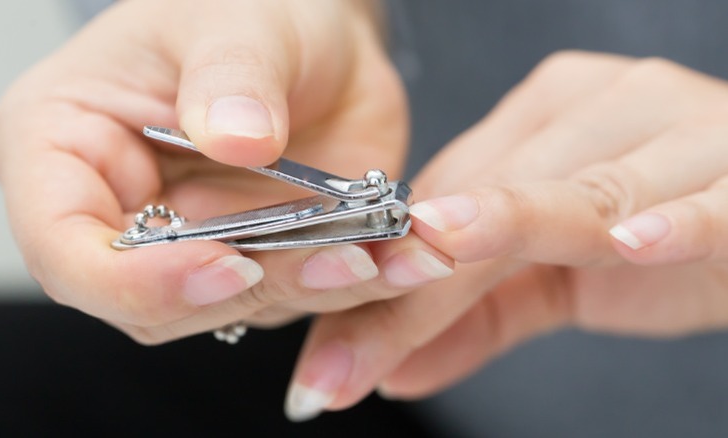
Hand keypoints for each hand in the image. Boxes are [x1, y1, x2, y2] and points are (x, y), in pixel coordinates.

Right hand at [0, 0, 450, 343]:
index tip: (224, 264)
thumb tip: (236, 138)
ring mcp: (190, 246)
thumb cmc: (244, 8)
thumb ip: (230, 75)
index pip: (65, 250)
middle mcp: (120, 212)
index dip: (134, 280)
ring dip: (312, 289)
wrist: (312, 36)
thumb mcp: (234, 18)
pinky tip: (405, 257)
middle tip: (332, 258)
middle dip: (243, 290)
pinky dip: (353, 282)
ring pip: (234, 307)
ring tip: (377, 256)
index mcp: (63, 147)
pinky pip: (296, 292)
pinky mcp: (255, 260)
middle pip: (151, 301)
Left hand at [284, 51, 727, 419]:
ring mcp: (678, 130)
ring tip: (440, 259)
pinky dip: (672, 218)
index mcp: (547, 121)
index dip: (385, 266)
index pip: (447, 195)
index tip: (331, 343)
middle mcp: (604, 108)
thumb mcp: (558, 280)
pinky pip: (708, 196)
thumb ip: (477, 317)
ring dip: (513, 229)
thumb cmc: (669, 236)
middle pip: (494, 194)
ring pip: (582, 188)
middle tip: (353, 353)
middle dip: (421, 279)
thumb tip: (394, 371)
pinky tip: (630, 242)